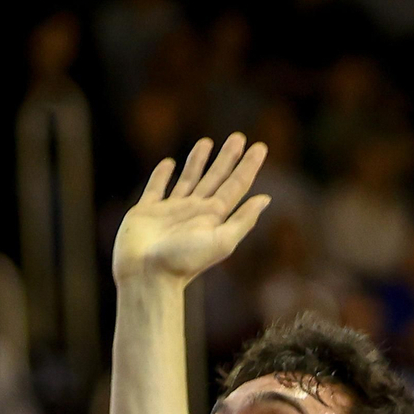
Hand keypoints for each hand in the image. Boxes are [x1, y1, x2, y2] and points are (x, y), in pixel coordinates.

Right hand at [112, 133, 269, 286]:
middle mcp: (194, 212)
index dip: (248, 167)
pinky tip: (169, 163)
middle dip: (227, 158)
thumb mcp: (221, 242)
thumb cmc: (183, 263)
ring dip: (198, 161)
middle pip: (215, 178)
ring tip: (207, 142)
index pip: (236, 186)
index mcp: (213, 217)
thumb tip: (266, 198)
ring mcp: (170, 211)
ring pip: (188, 179)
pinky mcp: (146, 212)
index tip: (261, 147)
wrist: (147, 276)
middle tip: (238, 137)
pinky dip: (162, 175)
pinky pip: (156, 188)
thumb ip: (242, 220)